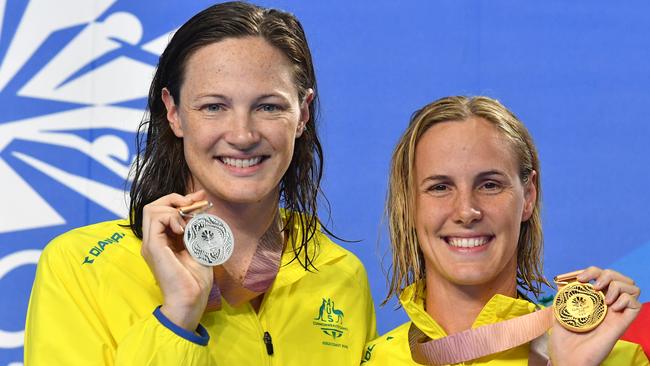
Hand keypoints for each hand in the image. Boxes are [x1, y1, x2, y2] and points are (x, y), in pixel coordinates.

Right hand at [141, 190, 212, 331]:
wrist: (191, 300)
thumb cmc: (196, 280)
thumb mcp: (199, 248)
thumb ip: (197, 230)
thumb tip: (202, 209)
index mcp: (162, 241)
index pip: (163, 211)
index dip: (181, 200)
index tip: (201, 198)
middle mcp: (153, 240)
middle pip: (153, 206)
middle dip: (175, 198)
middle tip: (194, 203)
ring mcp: (150, 243)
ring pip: (151, 209)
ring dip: (173, 208)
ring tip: (188, 223)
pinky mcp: (152, 247)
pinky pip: (155, 219)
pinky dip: (171, 217)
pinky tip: (184, 230)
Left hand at [549, 266, 641, 365]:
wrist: (568, 360)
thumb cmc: (563, 342)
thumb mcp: (559, 314)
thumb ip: (562, 298)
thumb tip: (561, 282)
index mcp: (592, 301)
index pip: (600, 277)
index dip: (590, 271)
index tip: (575, 278)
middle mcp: (607, 305)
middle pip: (618, 277)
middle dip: (605, 273)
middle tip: (591, 284)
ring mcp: (616, 313)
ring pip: (631, 286)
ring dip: (617, 284)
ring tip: (603, 298)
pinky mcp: (623, 323)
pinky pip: (636, 304)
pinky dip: (625, 299)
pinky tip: (612, 307)